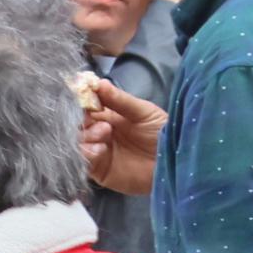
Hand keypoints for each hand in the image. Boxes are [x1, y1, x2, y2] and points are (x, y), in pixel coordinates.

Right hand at [77, 76, 161, 194]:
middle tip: (96, 118)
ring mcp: (96, 150)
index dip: (81, 100)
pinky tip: (101, 149)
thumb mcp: (144, 112)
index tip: (82, 94)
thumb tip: (98, 82)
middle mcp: (97, 132)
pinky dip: (88, 152)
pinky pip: (83, 160)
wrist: (177, 162)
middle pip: (75, 123)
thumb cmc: (164, 134)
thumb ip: (120, 100)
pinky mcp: (98, 169)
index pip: (84, 105)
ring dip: (86, 134)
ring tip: (105, 132)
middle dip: (81, 118)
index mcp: (106, 115)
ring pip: (76, 141)